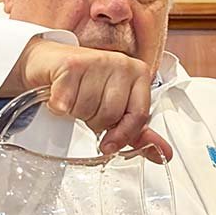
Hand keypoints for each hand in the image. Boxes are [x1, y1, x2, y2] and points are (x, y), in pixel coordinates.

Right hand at [2, 36, 172, 161]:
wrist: (51, 63)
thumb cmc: (86, 86)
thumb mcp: (116, 110)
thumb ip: (138, 132)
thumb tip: (164, 154)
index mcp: (139, 74)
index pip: (139, 115)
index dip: (123, 134)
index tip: (109, 143)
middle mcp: (121, 63)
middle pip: (111, 115)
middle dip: (94, 121)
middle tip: (87, 108)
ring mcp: (97, 60)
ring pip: (88, 110)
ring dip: (75, 112)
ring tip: (74, 99)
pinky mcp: (71, 64)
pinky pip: (67, 103)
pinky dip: (58, 106)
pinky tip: (60, 96)